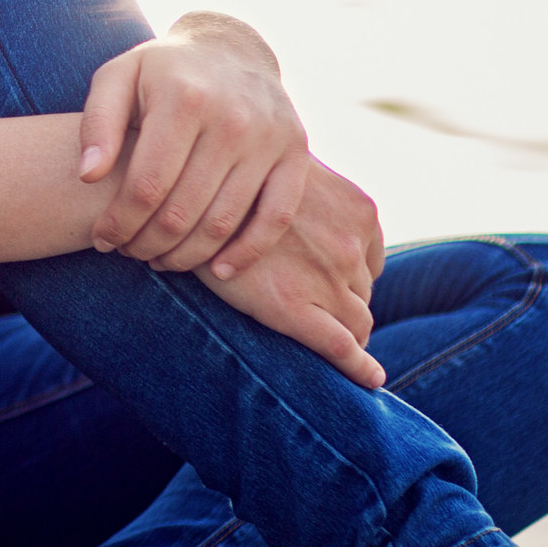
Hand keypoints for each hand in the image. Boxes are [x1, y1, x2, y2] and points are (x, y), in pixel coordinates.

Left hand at [80, 14, 316, 280]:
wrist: (229, 48)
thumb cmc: (160, 72)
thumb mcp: (116, 78)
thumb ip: (96, 124)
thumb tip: (87, 176)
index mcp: (185, 98)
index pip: (146, 185)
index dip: (119, 223)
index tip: (102, 240)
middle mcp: (234, 119)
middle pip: (184, 210)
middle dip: (147, 243)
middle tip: (128, 253)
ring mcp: (271, 137)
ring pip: (225, 222)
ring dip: (187, 255)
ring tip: (159, 260)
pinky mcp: (296, 153)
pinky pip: (276, 218)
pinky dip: (247, 252)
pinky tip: (217, 269)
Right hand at [199, 156, 388, 389]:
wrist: (178, 186)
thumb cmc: (224, 173)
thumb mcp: (284, 168)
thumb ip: (311, 193)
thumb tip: (306, 218)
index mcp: (356, 208)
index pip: (367, 258)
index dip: (348, 275)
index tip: (325, 283)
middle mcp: (350, 243)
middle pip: (361, 291)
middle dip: (342, 301)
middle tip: (308, 307)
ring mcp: (327, 277)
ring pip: (356, 320)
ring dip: (340, 328)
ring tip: (312, 334)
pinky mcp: (293, 307)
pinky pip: (340, 347)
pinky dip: (358, 367)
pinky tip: (369, 378)